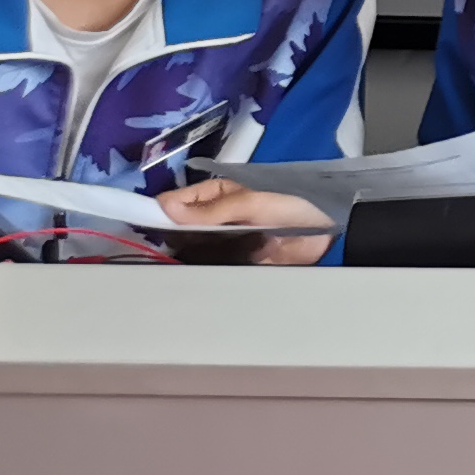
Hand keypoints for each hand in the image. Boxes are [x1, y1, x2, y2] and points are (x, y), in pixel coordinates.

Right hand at [157, 178, 336, 266]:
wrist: (330, 231)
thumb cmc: (295, 203)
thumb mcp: (254, 201)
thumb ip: (215, 209)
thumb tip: (167, 207)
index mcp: (217, 194)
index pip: (178, 202)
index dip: (161, 212)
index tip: (145, 227)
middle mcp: (215, 218)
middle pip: (180, 231)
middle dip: (171, 241)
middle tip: (160, 252)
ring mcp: (223, 242)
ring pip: (191, 251)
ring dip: (185, 259)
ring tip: (174, 267)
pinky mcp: (234, 263)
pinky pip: (211, 269)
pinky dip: (203, 274)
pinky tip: (194, 280)